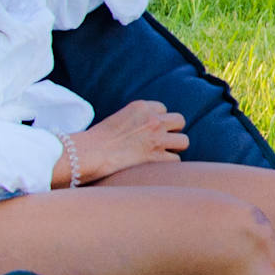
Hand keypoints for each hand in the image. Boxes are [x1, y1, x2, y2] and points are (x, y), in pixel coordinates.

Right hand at [61, 100, 187, 185]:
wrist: (90, 153)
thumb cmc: (97, 139)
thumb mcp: (119, 118)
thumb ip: (137, 120)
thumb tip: (147, 130)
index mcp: (141, 107)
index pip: (163, 109)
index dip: (158, 120)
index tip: (149, 130)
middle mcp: (153, 120)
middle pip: (179, 121)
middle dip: (172, 131)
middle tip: (162, 141)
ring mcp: (157, 138)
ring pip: (184, 141)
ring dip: (175, 148)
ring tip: (163, 154)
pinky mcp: (157, 157)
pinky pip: (176, 160)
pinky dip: (168, 165)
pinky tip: (156, 167)